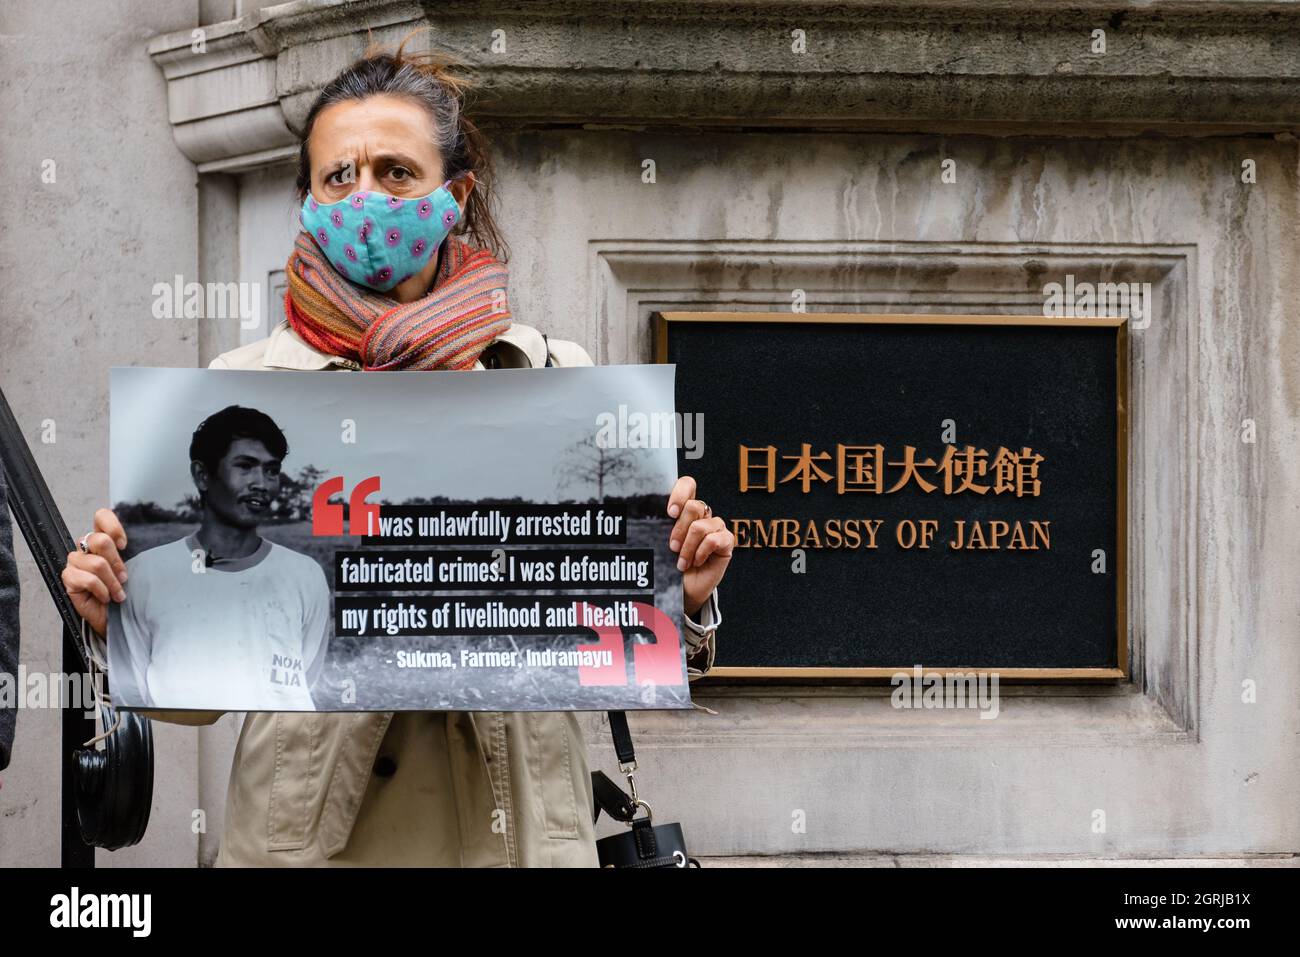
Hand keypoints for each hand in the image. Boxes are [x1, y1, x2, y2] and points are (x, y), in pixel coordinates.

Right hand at [61, 508, 128, 637]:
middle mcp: (87, 548)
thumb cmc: (126, 592)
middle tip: (125, 577)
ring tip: (119, 594)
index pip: (101, 516)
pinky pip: (86, 578)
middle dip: (117, 562)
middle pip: (100, 540)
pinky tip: (106, 597)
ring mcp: (76, 562)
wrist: (116, 617)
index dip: (113, 526)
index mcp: (103, 540)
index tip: (125, 544)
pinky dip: (101, 590)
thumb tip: (150, 541)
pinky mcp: (69, 578)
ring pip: (96, 563)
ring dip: (112, 582)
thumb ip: (135, 552)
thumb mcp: (136, 569)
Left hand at [667, 476, 733, 617]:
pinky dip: (701, 553)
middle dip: (679, 529)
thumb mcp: (662, 542)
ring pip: (700, 526)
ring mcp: (716, 527)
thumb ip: (662, 525)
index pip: (688, 484)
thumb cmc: (671, 565)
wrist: (683, 589)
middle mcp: (703, 515)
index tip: (670, 513)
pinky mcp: (726, 542)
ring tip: (682, 562)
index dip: (680, 493)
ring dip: (688, 547)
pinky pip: (713, 539)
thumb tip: (651, 513)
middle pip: (694, 506)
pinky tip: (697, 562)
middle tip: (672, 547)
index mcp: (686, 510)